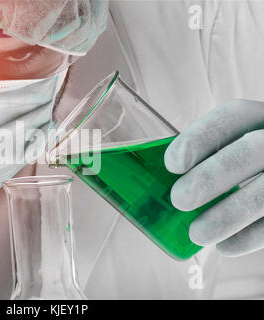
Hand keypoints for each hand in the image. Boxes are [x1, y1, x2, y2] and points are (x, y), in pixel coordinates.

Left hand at [164, 99, 263, 256]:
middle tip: (180, 199)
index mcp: (261, 119)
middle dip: (211, 176)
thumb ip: (206, 159)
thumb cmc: (243, 166)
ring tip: (198, 233)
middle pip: (252, 149)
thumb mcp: (230, 150)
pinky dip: (249, 237)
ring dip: (228, 215)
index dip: (200, 138)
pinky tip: (225, 245)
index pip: (233, 116)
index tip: (172, 163)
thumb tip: (161, 182)